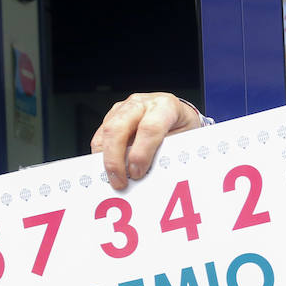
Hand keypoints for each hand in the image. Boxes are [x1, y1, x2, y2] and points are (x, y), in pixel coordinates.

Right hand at [90, 93, 205, 188]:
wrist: (178, 114)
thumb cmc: (182, 127)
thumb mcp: (185, 139)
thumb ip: (167, 153)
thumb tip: (152, 174)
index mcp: (164, 105)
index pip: (150, 128)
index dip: (141, 153)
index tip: (137, 173)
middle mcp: (141, 103)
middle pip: (118, 128)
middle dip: (115, 159)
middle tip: (119, 181)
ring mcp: (124, 108)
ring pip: (106, 131)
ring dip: (105, 159)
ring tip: (112, 179)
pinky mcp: (112, 116)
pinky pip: (100, 136)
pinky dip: (101, 155)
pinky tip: (107, 169)